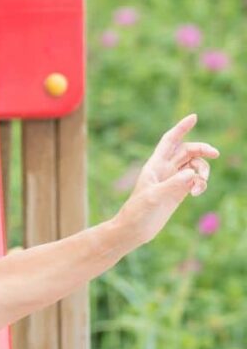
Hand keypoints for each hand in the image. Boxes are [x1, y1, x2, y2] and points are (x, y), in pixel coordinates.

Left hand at [113, 113, 219, 246]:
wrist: (134, 230)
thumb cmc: (138, 212)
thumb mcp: (155, 196)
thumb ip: (174, 184)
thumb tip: (192, 174)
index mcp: (155, 165)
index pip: (169, 141)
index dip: (181, 128)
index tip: (194, 117)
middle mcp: (165, 170)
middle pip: (188, 151)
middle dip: (202, 150)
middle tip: (214, 154)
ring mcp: (173, 181)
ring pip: (195, 166)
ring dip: (203, 171)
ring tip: (199, 185)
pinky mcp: (179, 192)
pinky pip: (196, 181)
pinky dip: (201, 184)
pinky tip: (197, 192)